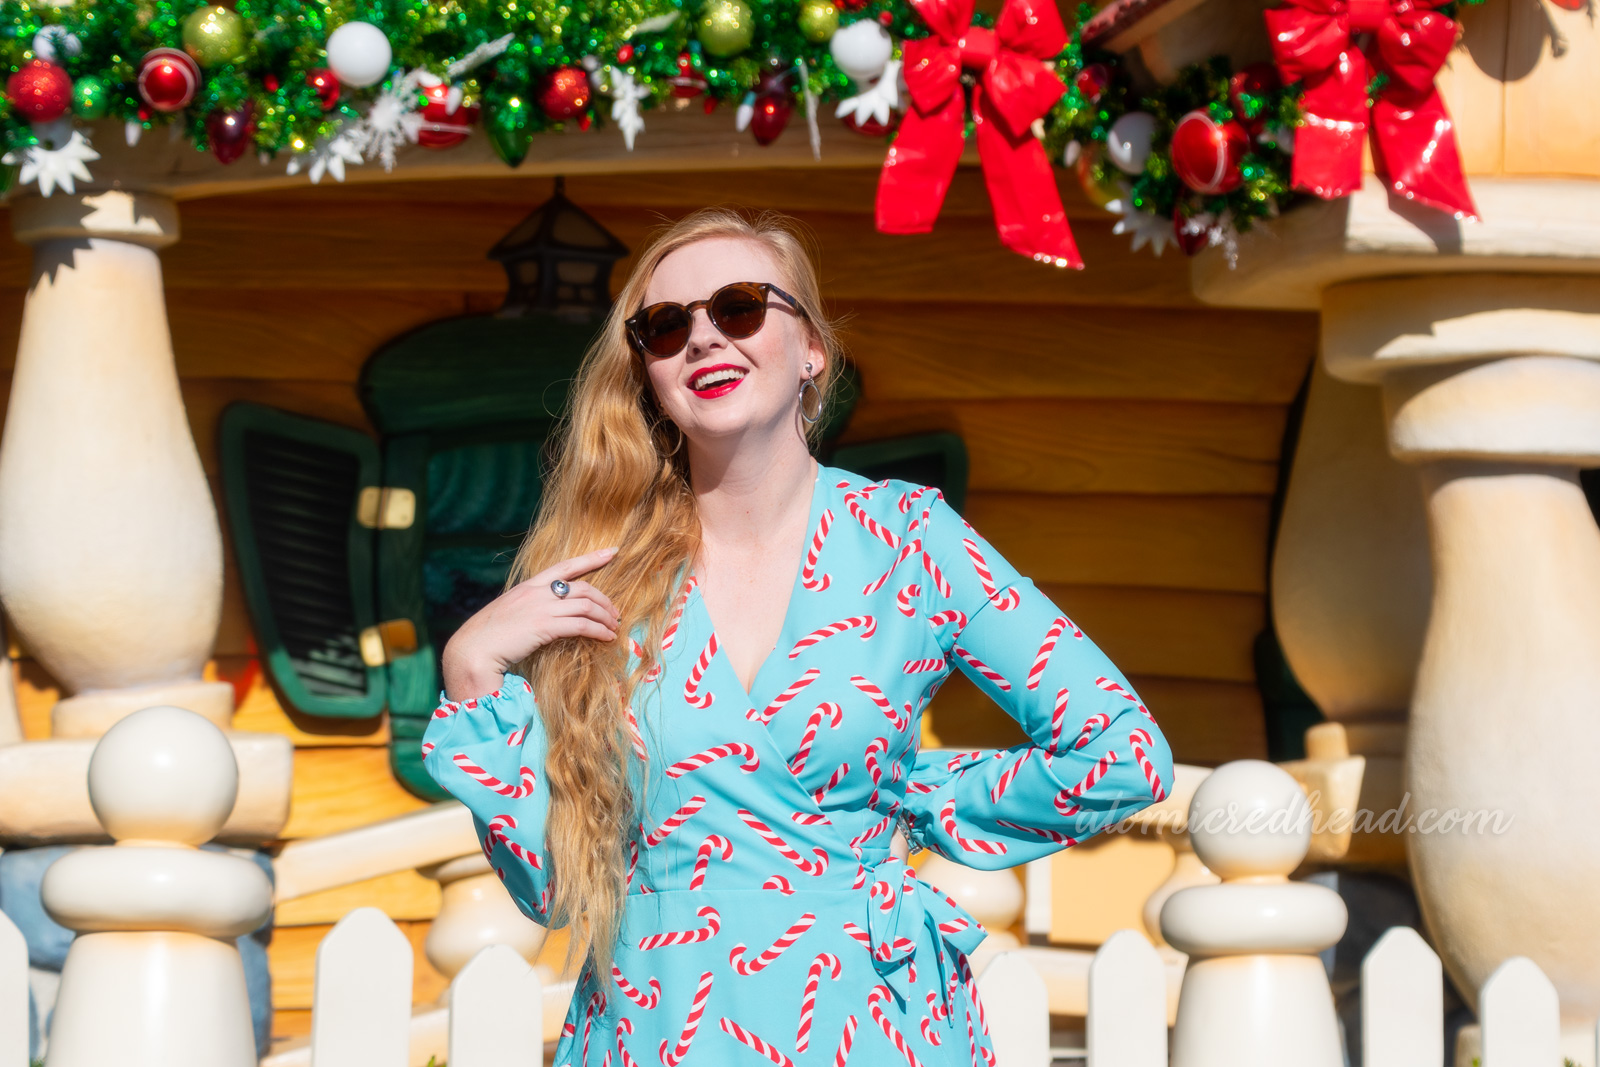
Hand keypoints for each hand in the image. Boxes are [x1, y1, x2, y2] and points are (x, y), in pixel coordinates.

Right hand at [441, 547, 621, 701]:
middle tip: (615, 613)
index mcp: (529, 585)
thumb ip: (530, 607)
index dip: (592, 558)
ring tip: (614, 628)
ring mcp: (541, 608)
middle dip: (605, 600)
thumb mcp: (510, 612)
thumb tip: (547, 614)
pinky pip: (582, 625)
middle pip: (584, 588)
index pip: (566, 566)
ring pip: (587, 606)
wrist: (473, 650)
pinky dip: (599, 630)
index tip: (612, 552)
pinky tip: (606, 638)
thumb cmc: (489, 636)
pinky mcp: (544, 626)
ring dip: (606, 617)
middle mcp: (537, 592)